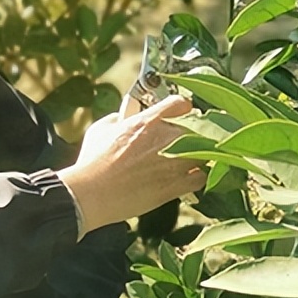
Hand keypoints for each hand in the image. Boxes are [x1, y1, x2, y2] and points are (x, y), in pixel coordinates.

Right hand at [57, 95, 203, 234]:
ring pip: (206, 153)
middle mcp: (165, 140)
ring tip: (188, 158)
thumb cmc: (92, 161)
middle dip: (195, 131)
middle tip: (186, 137)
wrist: (91, 194)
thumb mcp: (102, 129)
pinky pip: (200, 178)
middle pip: (200, 128)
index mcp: (147, 121)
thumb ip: (120, 118)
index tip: (179, 114)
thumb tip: (125, 117)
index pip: (182, 103)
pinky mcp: (174, 187)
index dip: (182, 108)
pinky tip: (186, 176)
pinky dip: (196, 176)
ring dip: (200, 154)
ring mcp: (173, 164)